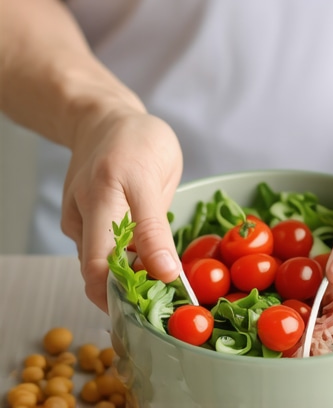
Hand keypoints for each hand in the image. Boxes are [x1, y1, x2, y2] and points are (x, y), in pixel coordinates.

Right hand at [61, 110, 182, 311]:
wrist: (102, 122)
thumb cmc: (139, 141)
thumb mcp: (161, 174)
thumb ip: (157, 226)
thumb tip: (166, 272)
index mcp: (106, 192)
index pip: (109, 262)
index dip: (133, 293)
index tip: (166, 302)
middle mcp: (82, 211)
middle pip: (96, 273)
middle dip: (128, 296)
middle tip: (163, 302)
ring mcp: (74, 219)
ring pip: (97, 266)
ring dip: (126, 280)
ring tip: (160, 277)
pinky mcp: (75, 223)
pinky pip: (97, 253)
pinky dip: (120, 263)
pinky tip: (142, 257)